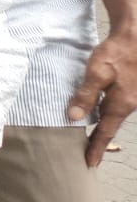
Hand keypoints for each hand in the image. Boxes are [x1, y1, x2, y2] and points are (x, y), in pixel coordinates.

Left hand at [68, 27, 136, 165]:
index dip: (96, 148)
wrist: (135, 37)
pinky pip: (115, 107)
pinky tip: (97, 114)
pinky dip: (106, 115)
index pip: (105, 132)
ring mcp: (130, 97)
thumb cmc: (117, 53)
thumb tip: (72, 117)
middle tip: (88, 156)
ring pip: (113, 117)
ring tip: (90, 139)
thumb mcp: (97, 73)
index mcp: (120, 105)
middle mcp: (128, 105)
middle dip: (99, 142)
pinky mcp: (129, 89)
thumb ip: (85, 95)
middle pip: (110, 127)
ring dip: (102, 128)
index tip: (89, 164)